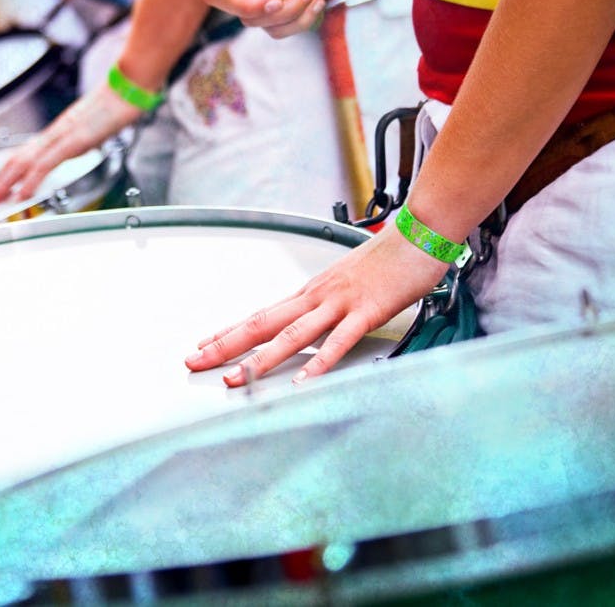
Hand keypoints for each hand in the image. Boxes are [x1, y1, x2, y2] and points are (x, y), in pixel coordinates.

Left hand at [0, 83, 139, 204]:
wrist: (130, 86)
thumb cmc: (118, 105)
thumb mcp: (96, 129)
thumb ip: (83, 138)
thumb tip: (78, 145)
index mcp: (57, 132)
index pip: (23, 155)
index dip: (5, 173)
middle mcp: (54, 133)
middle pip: (15, 159)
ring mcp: (62, 136)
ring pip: (23, 162)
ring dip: (4, 184)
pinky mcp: (73, 140)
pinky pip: (46, 164)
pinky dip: (30, 181)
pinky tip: (21, 195)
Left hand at [185, 225, 448, 385]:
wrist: (419, 232)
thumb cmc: (388, 257)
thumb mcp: (347, 282)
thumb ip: (328, 304)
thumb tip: (313, 321)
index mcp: (311, 291)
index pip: (260, 314)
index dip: (229, 331)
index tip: (203, 345)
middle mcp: (316, 296)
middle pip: (262, 323)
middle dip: (225, 345)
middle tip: (195, 362)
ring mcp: (339, 303)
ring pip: (291, 335)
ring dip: (260, 360)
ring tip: (234, 379)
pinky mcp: (366, 311)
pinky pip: (337, 341)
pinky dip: (317, 364)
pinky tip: (301, 381)